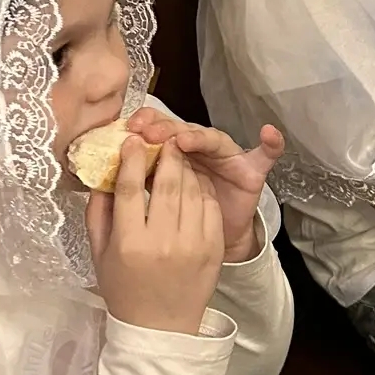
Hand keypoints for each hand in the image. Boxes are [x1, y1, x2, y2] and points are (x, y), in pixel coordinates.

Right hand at [85, 138, 222, 332]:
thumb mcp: (99, 253)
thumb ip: (98, 212)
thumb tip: (104, 173)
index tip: (131, 141)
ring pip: (191, 191)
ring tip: (178, 157)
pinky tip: (194, 182)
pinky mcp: (213, 248)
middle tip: (163, 140)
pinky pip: (209, 206)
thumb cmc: (124, 288)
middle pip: (166, 183)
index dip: (131, 159)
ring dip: (185, 168)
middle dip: (165, 154)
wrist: (161, 328)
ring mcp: (192, 245)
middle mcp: (162, 242)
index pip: (130, 188)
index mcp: (130, 243)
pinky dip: (202, 189)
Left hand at [125, 108, 283, 262]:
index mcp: (170, 152)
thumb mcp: (148, 206)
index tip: (128, 129)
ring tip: (184, 139)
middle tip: (148, 132)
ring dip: (200, 136)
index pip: (156, 130)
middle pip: (182, 129)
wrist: (208, 247)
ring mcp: (225, 156)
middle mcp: (197, 148)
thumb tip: (103, 173)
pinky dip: (271, 143)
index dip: (144, 126)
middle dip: (165, 128)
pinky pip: (265, 154)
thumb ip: (130, 187)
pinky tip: (270, 133)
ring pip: (213, 137)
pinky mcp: (250, 169)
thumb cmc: (173, 228)